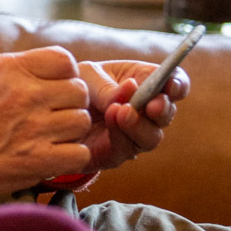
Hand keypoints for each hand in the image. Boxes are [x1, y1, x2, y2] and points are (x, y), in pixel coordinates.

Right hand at [0, 48, 93, 226]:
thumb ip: (12, 70)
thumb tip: (44, 67)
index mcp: (9, 68)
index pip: (65, 60)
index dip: (64, 76)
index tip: (53, 92)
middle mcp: (24, 94)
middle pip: (79, 91)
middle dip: (69, 105)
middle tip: (52, 120)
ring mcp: (33, 128)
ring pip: (81, 122)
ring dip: (69, 133)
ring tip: (48, 140)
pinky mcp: (37, 161)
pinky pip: (79, 154)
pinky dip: (69, 159)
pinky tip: (50, 160)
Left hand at [75, 58, 187, 172]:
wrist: (52, 113)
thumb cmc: (77, 87)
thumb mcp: (87, 76)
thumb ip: (107, 85)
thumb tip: (126, 93)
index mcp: (146, 84)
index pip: (175, 86)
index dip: (178, 85)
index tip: (171, 85)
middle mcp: (146, 112)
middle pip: (167, 114)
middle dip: (162, 109)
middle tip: (151, 104)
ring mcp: (134, 136)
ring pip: (152, 137)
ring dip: (140, 124)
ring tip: (122, 111)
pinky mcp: (116, 154)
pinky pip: (126, 149)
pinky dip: (120, 134)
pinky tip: (110, 119)